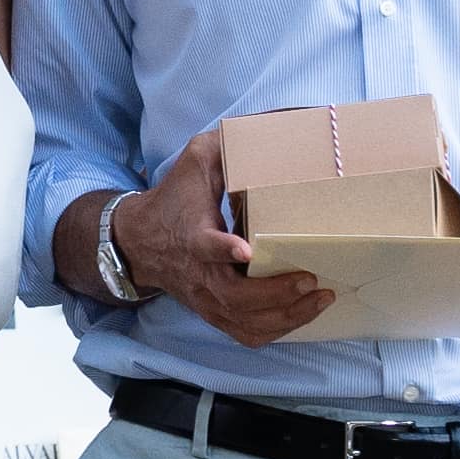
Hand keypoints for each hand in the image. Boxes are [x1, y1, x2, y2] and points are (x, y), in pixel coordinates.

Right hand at [102, 129, 339, 347]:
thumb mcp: (194, 161)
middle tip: (310, 279)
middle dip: (276, 293)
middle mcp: (199, 275)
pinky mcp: (214, 313)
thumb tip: (273, 124)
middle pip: (235, 298)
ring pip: (246, 322)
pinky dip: (277, 330)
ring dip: (286, 316)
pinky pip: (247, 334)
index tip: (245, 250)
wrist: (138, 243)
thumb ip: (227, 144)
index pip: (204, 247)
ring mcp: (206, 299)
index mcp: (192, 235)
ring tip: (320, 298)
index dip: (224, 250)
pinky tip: (303, 314)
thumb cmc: (174, 199)